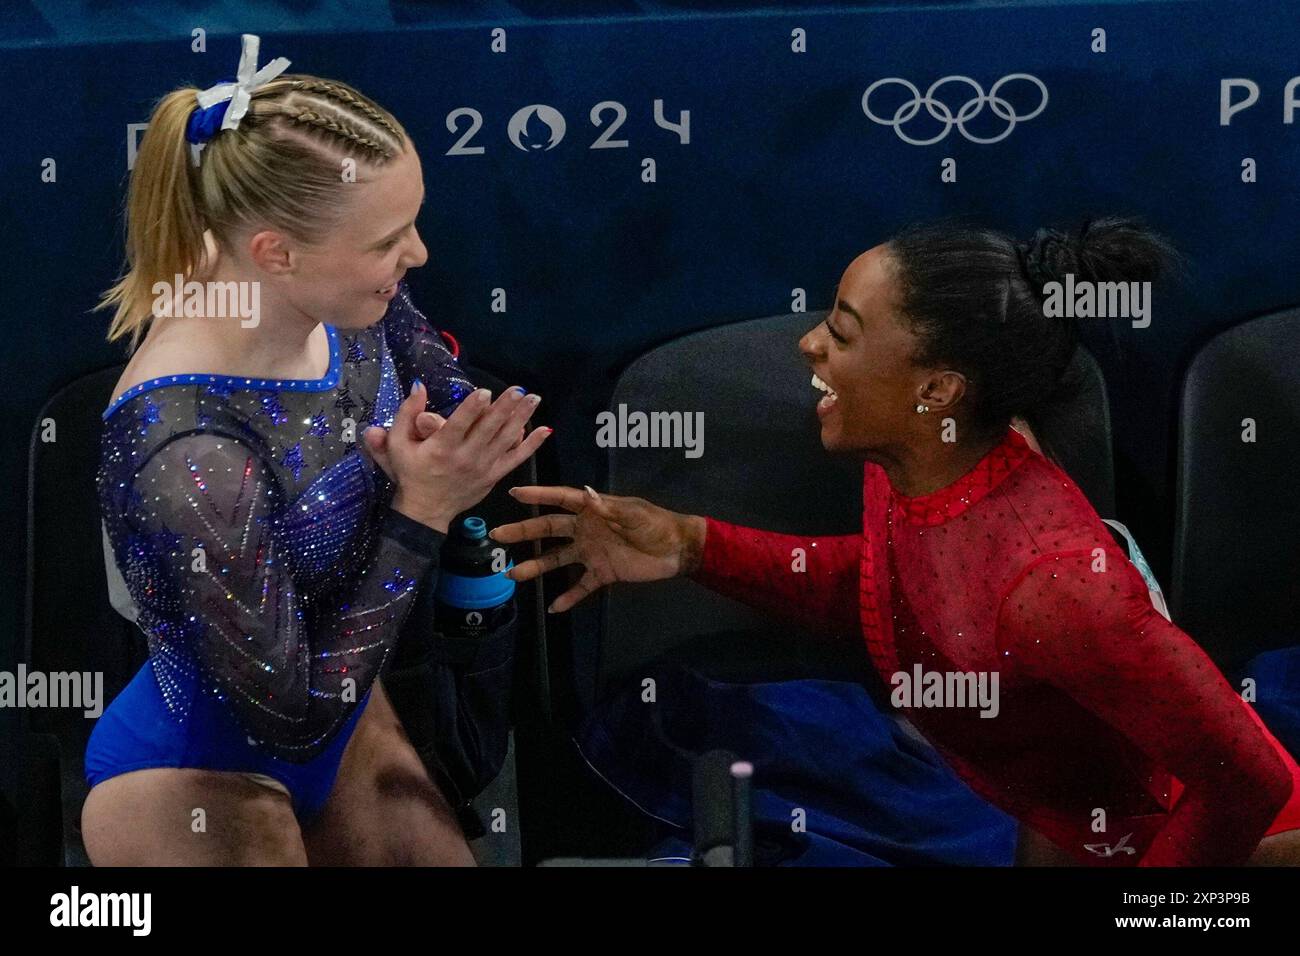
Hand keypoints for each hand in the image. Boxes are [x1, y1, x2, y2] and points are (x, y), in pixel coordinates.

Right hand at [364, 382, 549, 531]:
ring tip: (534, 399)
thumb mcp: (398, 444)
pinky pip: (516, 459)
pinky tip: (545, 430)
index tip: (485, 391)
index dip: (472, 408)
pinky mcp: (494, 476)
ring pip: (506, 440)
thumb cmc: (411, 473)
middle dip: (505, 408)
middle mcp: (465, 457)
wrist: (426, 510)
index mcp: (441, 448)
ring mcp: (483, 467)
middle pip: (488, 429)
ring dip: (521, 418)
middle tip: (519, 389)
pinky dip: (532, 445)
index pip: (459, 424)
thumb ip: (406, 414)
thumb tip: (419, 385)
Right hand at [489, 485, 704, 612]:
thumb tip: (584, 494)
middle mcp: (586, 530)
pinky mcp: (603, 573)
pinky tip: (553, 608)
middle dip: (523, 531)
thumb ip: (607, 508)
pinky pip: (581, 586)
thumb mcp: (633, 513)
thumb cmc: (656, 525)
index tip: (513, 493)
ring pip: (556, 559)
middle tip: (497, 535)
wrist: (677, 549)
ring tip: (512, 573)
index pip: (560, 500)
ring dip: (535, 566)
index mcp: (592, 510)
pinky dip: (568, 597)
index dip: (538, 495)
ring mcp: (591, 553)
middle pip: (548, 529)